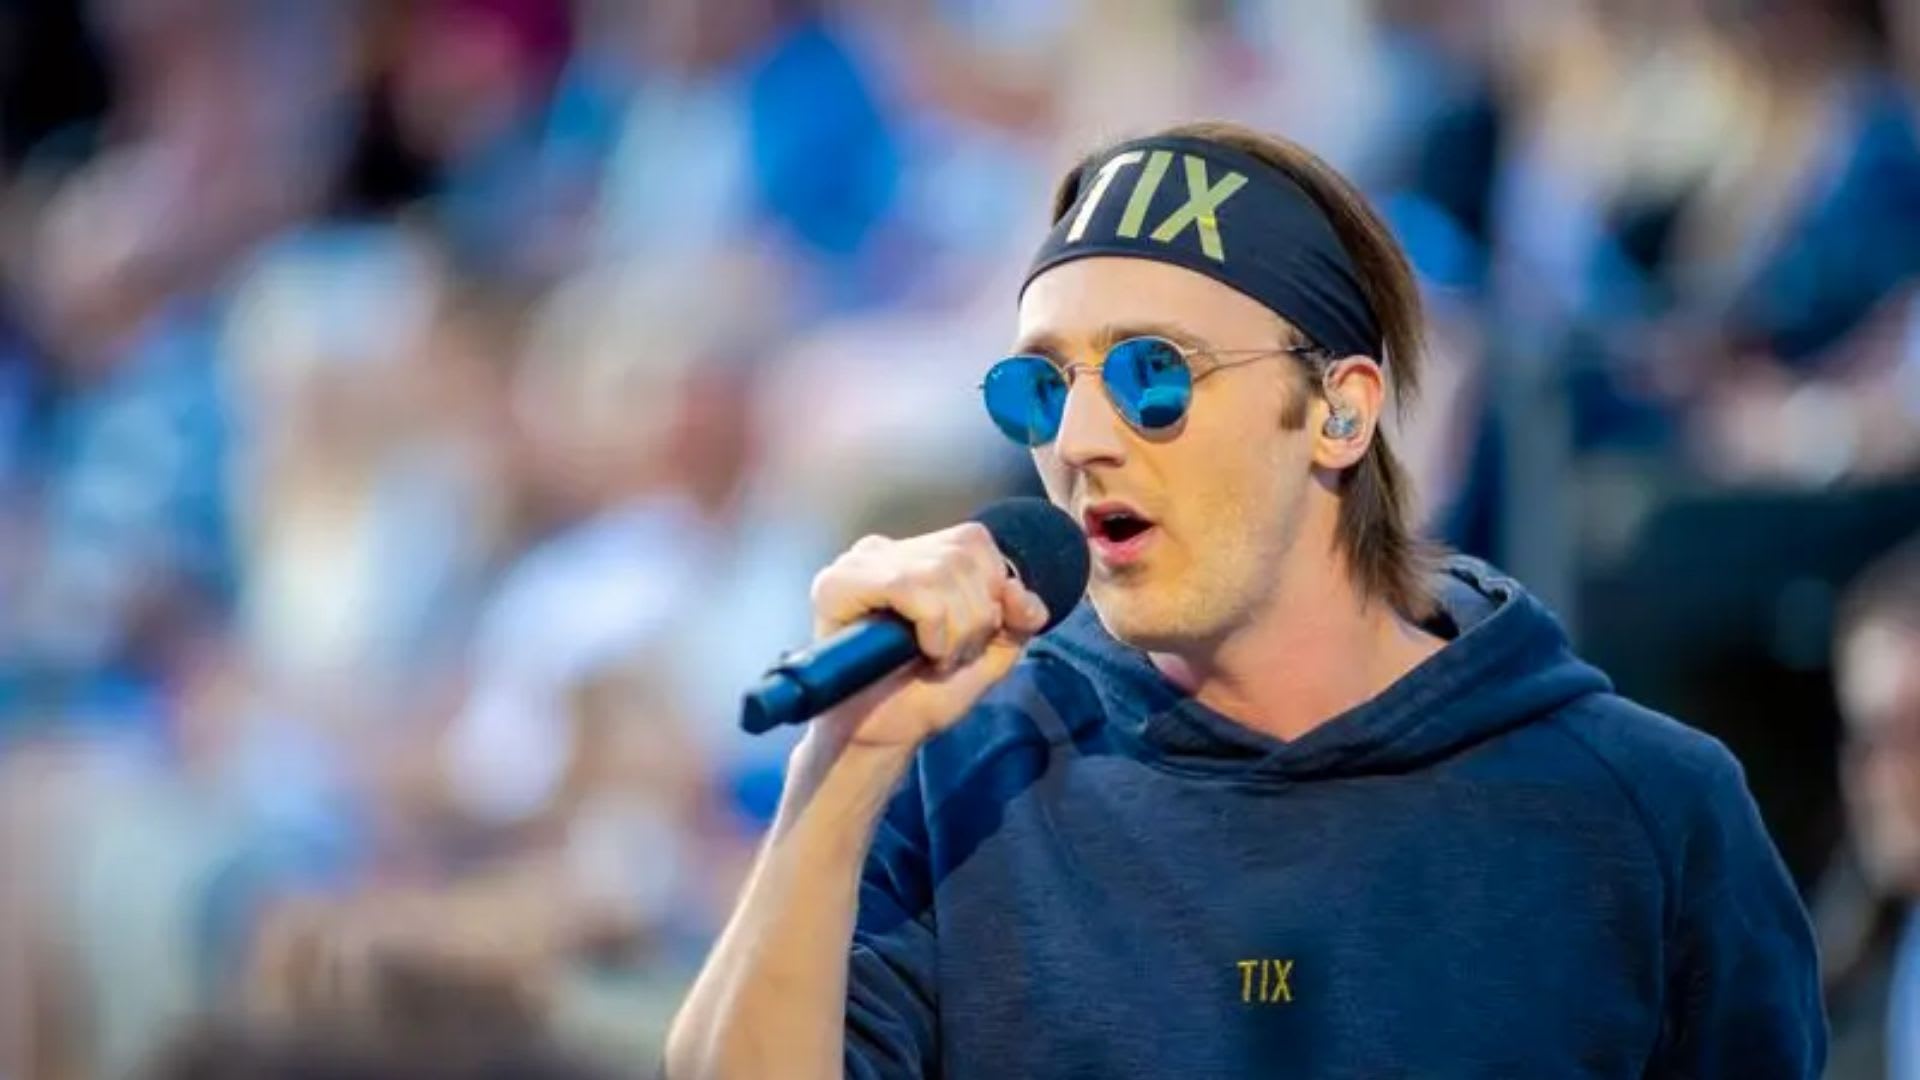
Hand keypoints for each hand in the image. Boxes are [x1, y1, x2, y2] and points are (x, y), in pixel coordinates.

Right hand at [803, 523, 1050, 755]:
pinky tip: (922, 652)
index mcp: (916, 555)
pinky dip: (933, 626)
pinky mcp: (837, 584)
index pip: (973, 541)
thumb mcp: (990, 651)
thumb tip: (1018, 590)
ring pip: (940, 569)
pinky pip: (911, 587)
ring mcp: (857, 564)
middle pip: (962, 554)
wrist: (883, 737)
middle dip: (975, 616)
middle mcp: (884, 551)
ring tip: (936, 657)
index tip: (974, 636)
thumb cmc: (925, 694)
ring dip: (956, 628)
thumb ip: (1017, 617)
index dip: (991, 588)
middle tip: (951, 655)